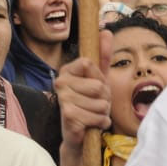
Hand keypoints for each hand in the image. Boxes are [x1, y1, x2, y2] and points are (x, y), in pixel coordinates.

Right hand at [54, 30, 112, 152]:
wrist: (80, 134)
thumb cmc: (90, 104)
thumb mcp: (99, 79)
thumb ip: (103, 56)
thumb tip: (106, 30)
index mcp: (68, 70)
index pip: (91, 64)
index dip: (100, 78)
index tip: (95, 86)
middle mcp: (60, 82)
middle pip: (99, 86)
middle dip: (105, 99)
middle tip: (95, 104)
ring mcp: (63, 99)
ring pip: (100, 103)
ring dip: (103, 113)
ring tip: (92, 114)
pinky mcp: (68, 116)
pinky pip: (97, 117)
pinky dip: (100, 123)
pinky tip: (91, 124)